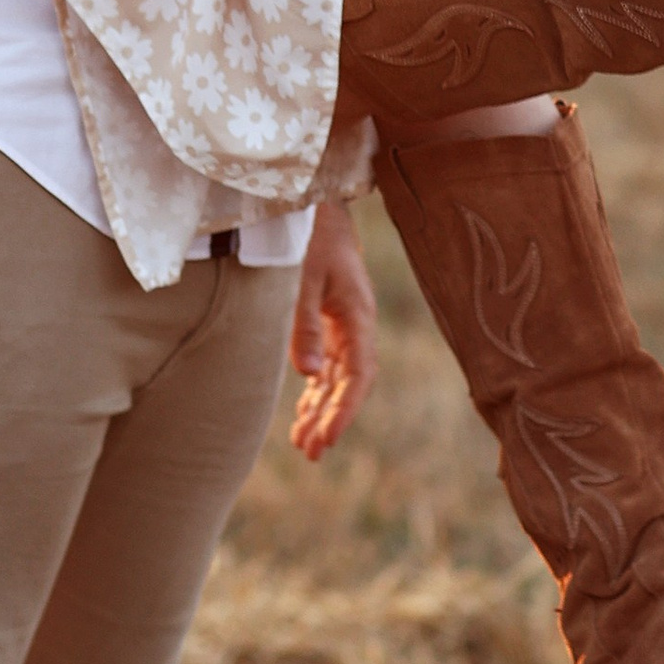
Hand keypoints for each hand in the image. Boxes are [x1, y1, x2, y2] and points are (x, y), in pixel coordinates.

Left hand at [287, 197, 377, 459]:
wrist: (323, 212)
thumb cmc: (317, 241)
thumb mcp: (307, 279)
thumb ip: (306, 325)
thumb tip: (308, 375)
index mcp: (359, 318)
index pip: (358, 375)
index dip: (345, 409)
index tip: (328, 437)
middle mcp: (358, 327)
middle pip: (350, 384)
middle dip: (332, 419)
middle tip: (311, 452)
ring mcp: (347, 327)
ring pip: (338, 379)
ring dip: (322, 409)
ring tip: (303, 443)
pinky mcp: (334, 324)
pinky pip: (329, 366)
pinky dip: (317, 390)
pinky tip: (304, 411)